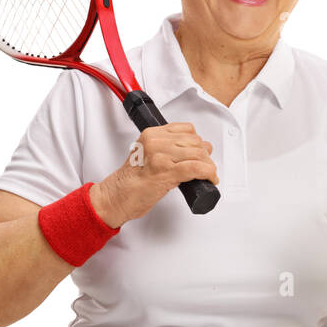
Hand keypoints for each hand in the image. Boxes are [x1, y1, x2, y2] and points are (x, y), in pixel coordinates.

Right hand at [90, 123, 217, 226]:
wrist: (116, 197)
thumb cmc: (131, 180)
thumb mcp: (148, 154)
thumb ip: (169, 148)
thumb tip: (198, 148)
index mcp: (151, 134)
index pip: (186, 129)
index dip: (198, 141)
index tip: (201, 152)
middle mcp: (156, 142)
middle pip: (195, 142)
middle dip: (205, 155)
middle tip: (206, 166)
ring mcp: (161, 156)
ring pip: (198, 154)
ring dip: (209, 166)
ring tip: (208, 175)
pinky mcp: (166, 172)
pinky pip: (196, 168)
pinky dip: (208, 173)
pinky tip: (210, 179)